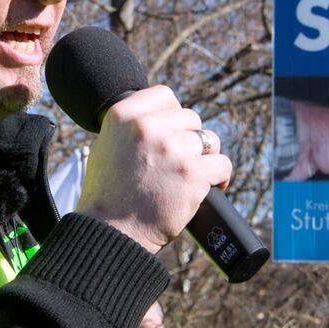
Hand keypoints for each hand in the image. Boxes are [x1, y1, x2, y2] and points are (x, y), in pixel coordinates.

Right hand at [77, 86, 232, 252]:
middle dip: (189, 138)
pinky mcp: (192, 173)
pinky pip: (221, 164)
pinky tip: (209, 187)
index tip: (171, 131)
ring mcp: (172, 148)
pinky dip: (219, 177)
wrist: (110, 232)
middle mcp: (146, 126)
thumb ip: (132, 127)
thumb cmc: (107, 194)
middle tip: (180, 161)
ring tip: (195, 174)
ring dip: (206, 156)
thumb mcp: (106, 145)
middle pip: (190, 117)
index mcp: (123, 115)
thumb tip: (162, 118)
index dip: (172, 114)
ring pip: (209, 140)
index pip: (164, 95)